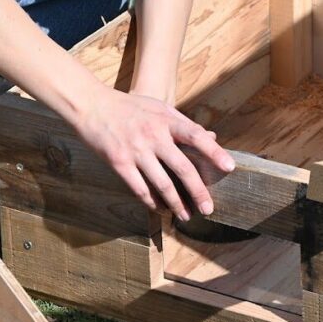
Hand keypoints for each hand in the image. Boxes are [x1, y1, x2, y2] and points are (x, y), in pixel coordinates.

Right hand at [74, 84, 234, 220]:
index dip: (214, 152)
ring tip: (185, 216)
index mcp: (166, 120)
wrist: (92, 106)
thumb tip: (212, 136)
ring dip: (176, 203)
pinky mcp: (119, 163)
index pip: (196, 136)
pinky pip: (139, 188)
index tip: (230, 167)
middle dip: (198, 191)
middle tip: (208, 208)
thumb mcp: (159, 108)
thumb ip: (185, 124)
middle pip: (182, 167)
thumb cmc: (130, 107)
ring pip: (162, 183)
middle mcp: (153, 136)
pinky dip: (152, 201)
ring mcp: (136, 150)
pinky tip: (160, 209)